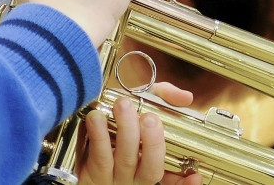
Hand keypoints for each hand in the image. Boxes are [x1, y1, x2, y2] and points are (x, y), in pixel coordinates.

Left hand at [77, 83, 203, 184]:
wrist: (78, 149)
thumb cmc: (116, 130)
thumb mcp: (142, 112)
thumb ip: (163, 99)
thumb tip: (184, 96)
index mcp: (149, 169)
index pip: (173, 179)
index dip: (186, 182)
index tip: (195, 175)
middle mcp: (134, 178)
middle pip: (150, 167)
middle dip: (152, 142)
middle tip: (150, 118)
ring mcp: (113, 178)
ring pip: (123, 159)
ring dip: (125, 132)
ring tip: (122, 106)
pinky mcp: (90, 174)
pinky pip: (97, 156)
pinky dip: (99, 137)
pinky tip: (96, 118)